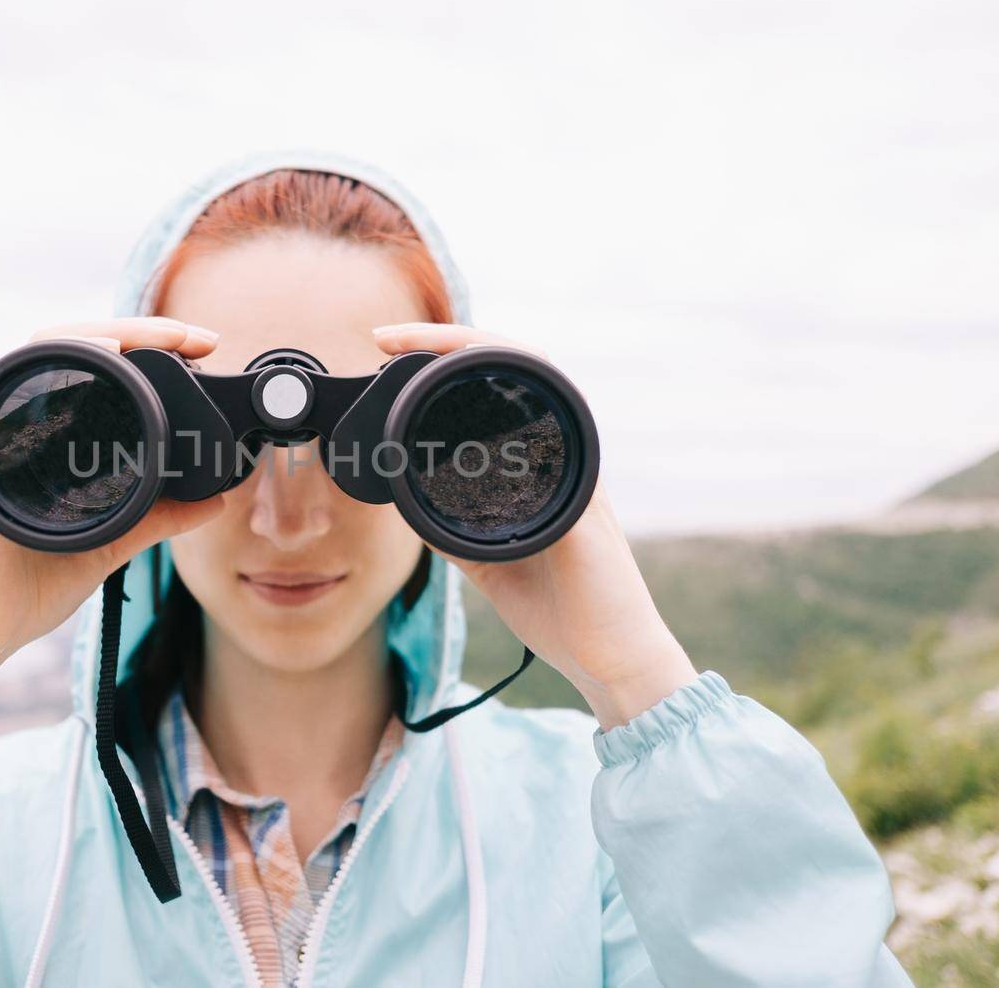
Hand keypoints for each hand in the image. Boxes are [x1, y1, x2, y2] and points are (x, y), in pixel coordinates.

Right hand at [0, 317, 227, 694]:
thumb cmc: (28, 587)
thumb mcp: (111, 541)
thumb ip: (158, 517)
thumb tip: (213, 499)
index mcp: (45, 436)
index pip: (93, 367)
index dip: (146, 345)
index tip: (201, 346)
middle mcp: (17, 423)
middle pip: (71, 342)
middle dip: (139, 330)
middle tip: (196, 337)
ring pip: (47, 349)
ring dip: (108, 335)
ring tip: (161, 337)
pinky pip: (22, 387)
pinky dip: (65, 363)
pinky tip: (106, 357)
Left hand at [374, 323, 697, 729]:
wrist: (610, 661)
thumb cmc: (561, 609)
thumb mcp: (488, 559)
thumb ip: (459, 526)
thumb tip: (414, 506)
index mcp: (544, 465)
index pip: (500, 391)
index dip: (449, 359)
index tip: (389, 348)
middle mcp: (567, 459)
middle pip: (521, 370)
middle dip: (454, 342)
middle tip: (390, 338)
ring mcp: (580, 480)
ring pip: (540, 395)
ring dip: (485, 362)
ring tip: (429, 346)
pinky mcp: (585, 514)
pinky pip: (554, 461)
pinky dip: (519, 436)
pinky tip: (483, 416)